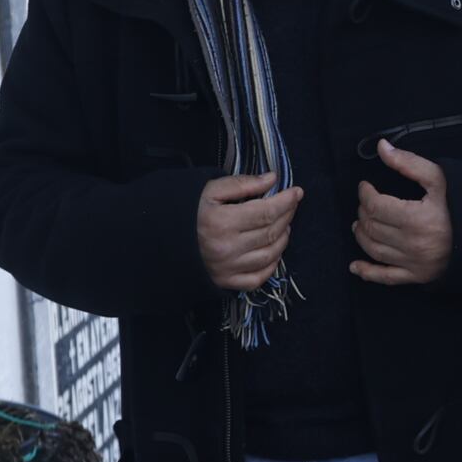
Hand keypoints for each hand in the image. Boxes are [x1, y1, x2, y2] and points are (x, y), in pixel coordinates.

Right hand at [196, 172, 301, 291]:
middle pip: (271, 232)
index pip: (266, 212)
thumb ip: (241, 184)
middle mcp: (227, 248)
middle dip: (287, 216)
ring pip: (269, 255)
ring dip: (283, 239)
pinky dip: (272, 265)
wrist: (165, 242)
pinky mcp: (226, 282)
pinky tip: (274, 251)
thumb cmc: (189, 213)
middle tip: (291, 205)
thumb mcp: (209, 191)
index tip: (296, 192)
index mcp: (222, 222)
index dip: (286, 201)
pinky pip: (258, 278)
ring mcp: (228, 268)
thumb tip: (272, 179)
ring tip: (284, 225)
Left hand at [349, 141, 454, 285]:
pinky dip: (367, 273)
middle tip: (366, 204)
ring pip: (373, 249)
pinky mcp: (415, 276)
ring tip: (360, 224)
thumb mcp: (439, 180)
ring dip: (361, 235)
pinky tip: (355, 266)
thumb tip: (382, 147)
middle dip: (363, 212)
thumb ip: (409, 163)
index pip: (376, 206)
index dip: (365, 194)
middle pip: (372, 227)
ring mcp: (412, 262)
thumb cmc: (459, 206)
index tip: (365, 187)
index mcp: (416, 218)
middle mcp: (412, 243)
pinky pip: (385, 277)